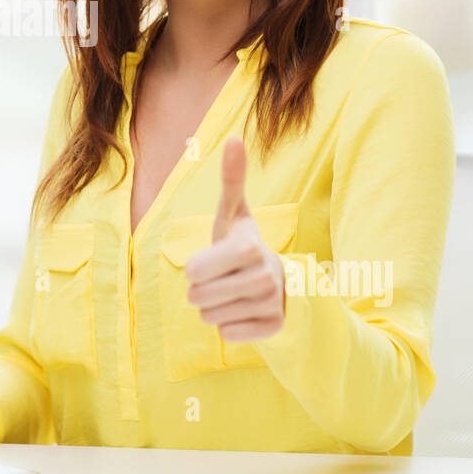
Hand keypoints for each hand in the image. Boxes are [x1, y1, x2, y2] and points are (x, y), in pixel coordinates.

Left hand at [185, 136, 286, 340]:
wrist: (279, 281)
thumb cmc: (242, 244)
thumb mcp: (233, 214)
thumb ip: (231, 179)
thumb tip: (235, 138)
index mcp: (250, 247)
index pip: (193, 270)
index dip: (194, 268)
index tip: (209, 261)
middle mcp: (266, 276)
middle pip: (198, 297)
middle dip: (201, 290)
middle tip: (220, 279)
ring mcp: (272, 305)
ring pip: (211, 318)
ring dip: (213, 308)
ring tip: (231, 293)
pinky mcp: (274, 329)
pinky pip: (228, 335)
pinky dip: (229, 326)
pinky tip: (244, 311)